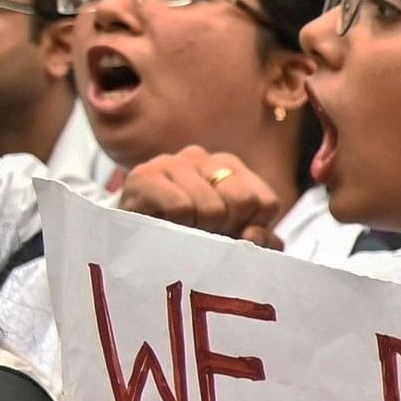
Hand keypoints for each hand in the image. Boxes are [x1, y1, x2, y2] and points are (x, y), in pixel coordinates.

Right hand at [118, 148, 291, 244]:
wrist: (135, 241)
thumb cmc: (192, 239)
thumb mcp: (235, 243)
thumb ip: (263, 242)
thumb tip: (253, 234)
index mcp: (230, 167)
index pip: (266, 203)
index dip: (252, 229)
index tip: (231, 235)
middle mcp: (202, 158)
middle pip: (242, 200)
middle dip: (227, 229)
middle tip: (206, 235)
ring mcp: (172, 162)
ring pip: (211, 207)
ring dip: (200, 232)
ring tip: (184, 232)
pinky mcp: (144, 176)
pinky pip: (181, 207)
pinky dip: (179, 227)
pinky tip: (167, 227)